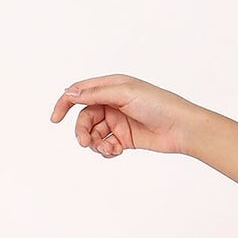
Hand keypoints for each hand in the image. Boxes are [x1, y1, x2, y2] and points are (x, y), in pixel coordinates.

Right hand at [50, 75, 204, 157]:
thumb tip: (70, 94)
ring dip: (94, 142)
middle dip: (82, 130)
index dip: (65, 104)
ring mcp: (119, 121)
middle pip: (85, 117)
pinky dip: (106, 149)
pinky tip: (114, 151)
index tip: (55, 119)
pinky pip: (106, 144)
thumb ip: (96, 94)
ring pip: (94, 133)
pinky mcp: (126, 138)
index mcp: (111, 86)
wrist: (182, 128)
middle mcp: (113, 103)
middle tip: (85, 142)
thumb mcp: (124, 94)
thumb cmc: (159, 104)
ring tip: (106, 148)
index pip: (80, 93)